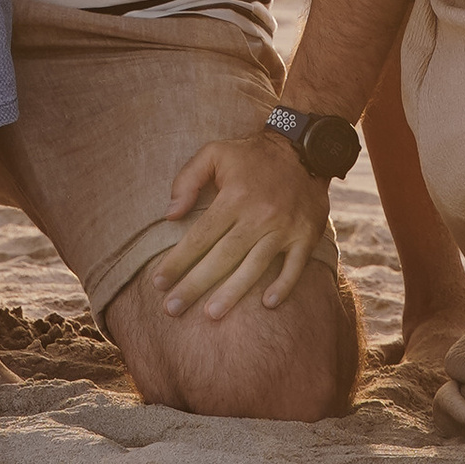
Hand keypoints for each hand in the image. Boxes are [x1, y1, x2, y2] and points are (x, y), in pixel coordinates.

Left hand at [156, 127, 328, 320]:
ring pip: (255, 266)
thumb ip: (188, 179)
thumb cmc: (252, 154)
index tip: (158, 283)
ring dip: (233, 292)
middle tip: (172, 309)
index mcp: (235, 197)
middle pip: (222, 257)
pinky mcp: (306, 235)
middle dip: (195, 285)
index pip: (200, 236)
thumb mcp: (215, 152)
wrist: (304, 149)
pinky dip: (283, 286)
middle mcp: (259, 215)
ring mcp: (284, 227)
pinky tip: (267, 304)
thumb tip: (170, 215)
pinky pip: (295, 266)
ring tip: (211, 315)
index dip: (178, 261)